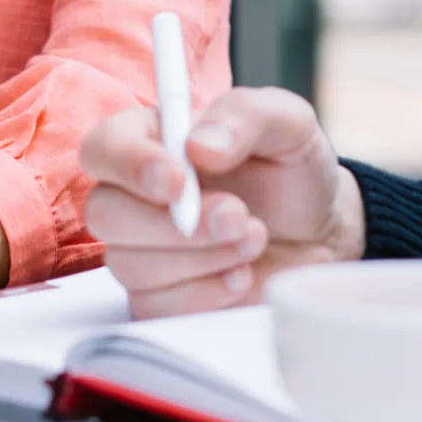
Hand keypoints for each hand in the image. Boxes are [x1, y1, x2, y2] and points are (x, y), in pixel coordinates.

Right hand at [81, 87, 365, 317]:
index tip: (178, 181)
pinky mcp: (158, 297)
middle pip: (106, 214)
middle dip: (173, 224)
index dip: (129, 164)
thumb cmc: (291, 172)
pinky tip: (240, 275)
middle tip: (237, 215)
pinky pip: (154, 306)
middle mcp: (135, 194)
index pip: (103, 147)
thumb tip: (200, 146)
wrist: (318, 235)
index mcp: (153, 139)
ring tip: (254, 238)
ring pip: (131, 264)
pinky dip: (203, 294)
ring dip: (201, 257)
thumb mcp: (288, 124)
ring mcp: (141, 250)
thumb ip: (245, 115)